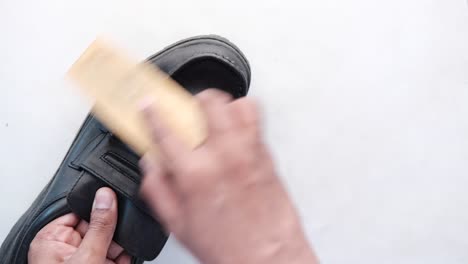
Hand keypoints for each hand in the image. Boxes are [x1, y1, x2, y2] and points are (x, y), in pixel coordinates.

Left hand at [28, 187, 130, 263]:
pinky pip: (118, 254)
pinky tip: (133, 247)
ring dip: (123, 238)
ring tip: (131, 236)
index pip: (77, 210)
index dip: (98, 203)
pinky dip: (128, 251)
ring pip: (110, 240)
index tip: (115, 196)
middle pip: (97, 225)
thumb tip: (106, 196)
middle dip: (114, 224)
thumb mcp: (87, 257)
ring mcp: (86, 260)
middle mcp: (67, 251)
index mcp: (51, 241)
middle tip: (127, 219)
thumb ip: (99, 227)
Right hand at [140, 89, 318, 263]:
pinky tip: (235, 130)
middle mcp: (224, 155)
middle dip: (193, 100)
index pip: (166, 129)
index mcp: (196, 173)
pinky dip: (244, 116)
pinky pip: (256, 120)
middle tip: (187, 112)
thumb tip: (151, 165)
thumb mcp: (178, 225)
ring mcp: (249, 151)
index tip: (148, 104)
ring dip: (222, 106)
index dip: (152, 111)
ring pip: (237, 104)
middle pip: (208, 102)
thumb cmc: (230, 247)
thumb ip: (158, 189)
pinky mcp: (267, 154)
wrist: (269, 257)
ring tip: (213, 118)